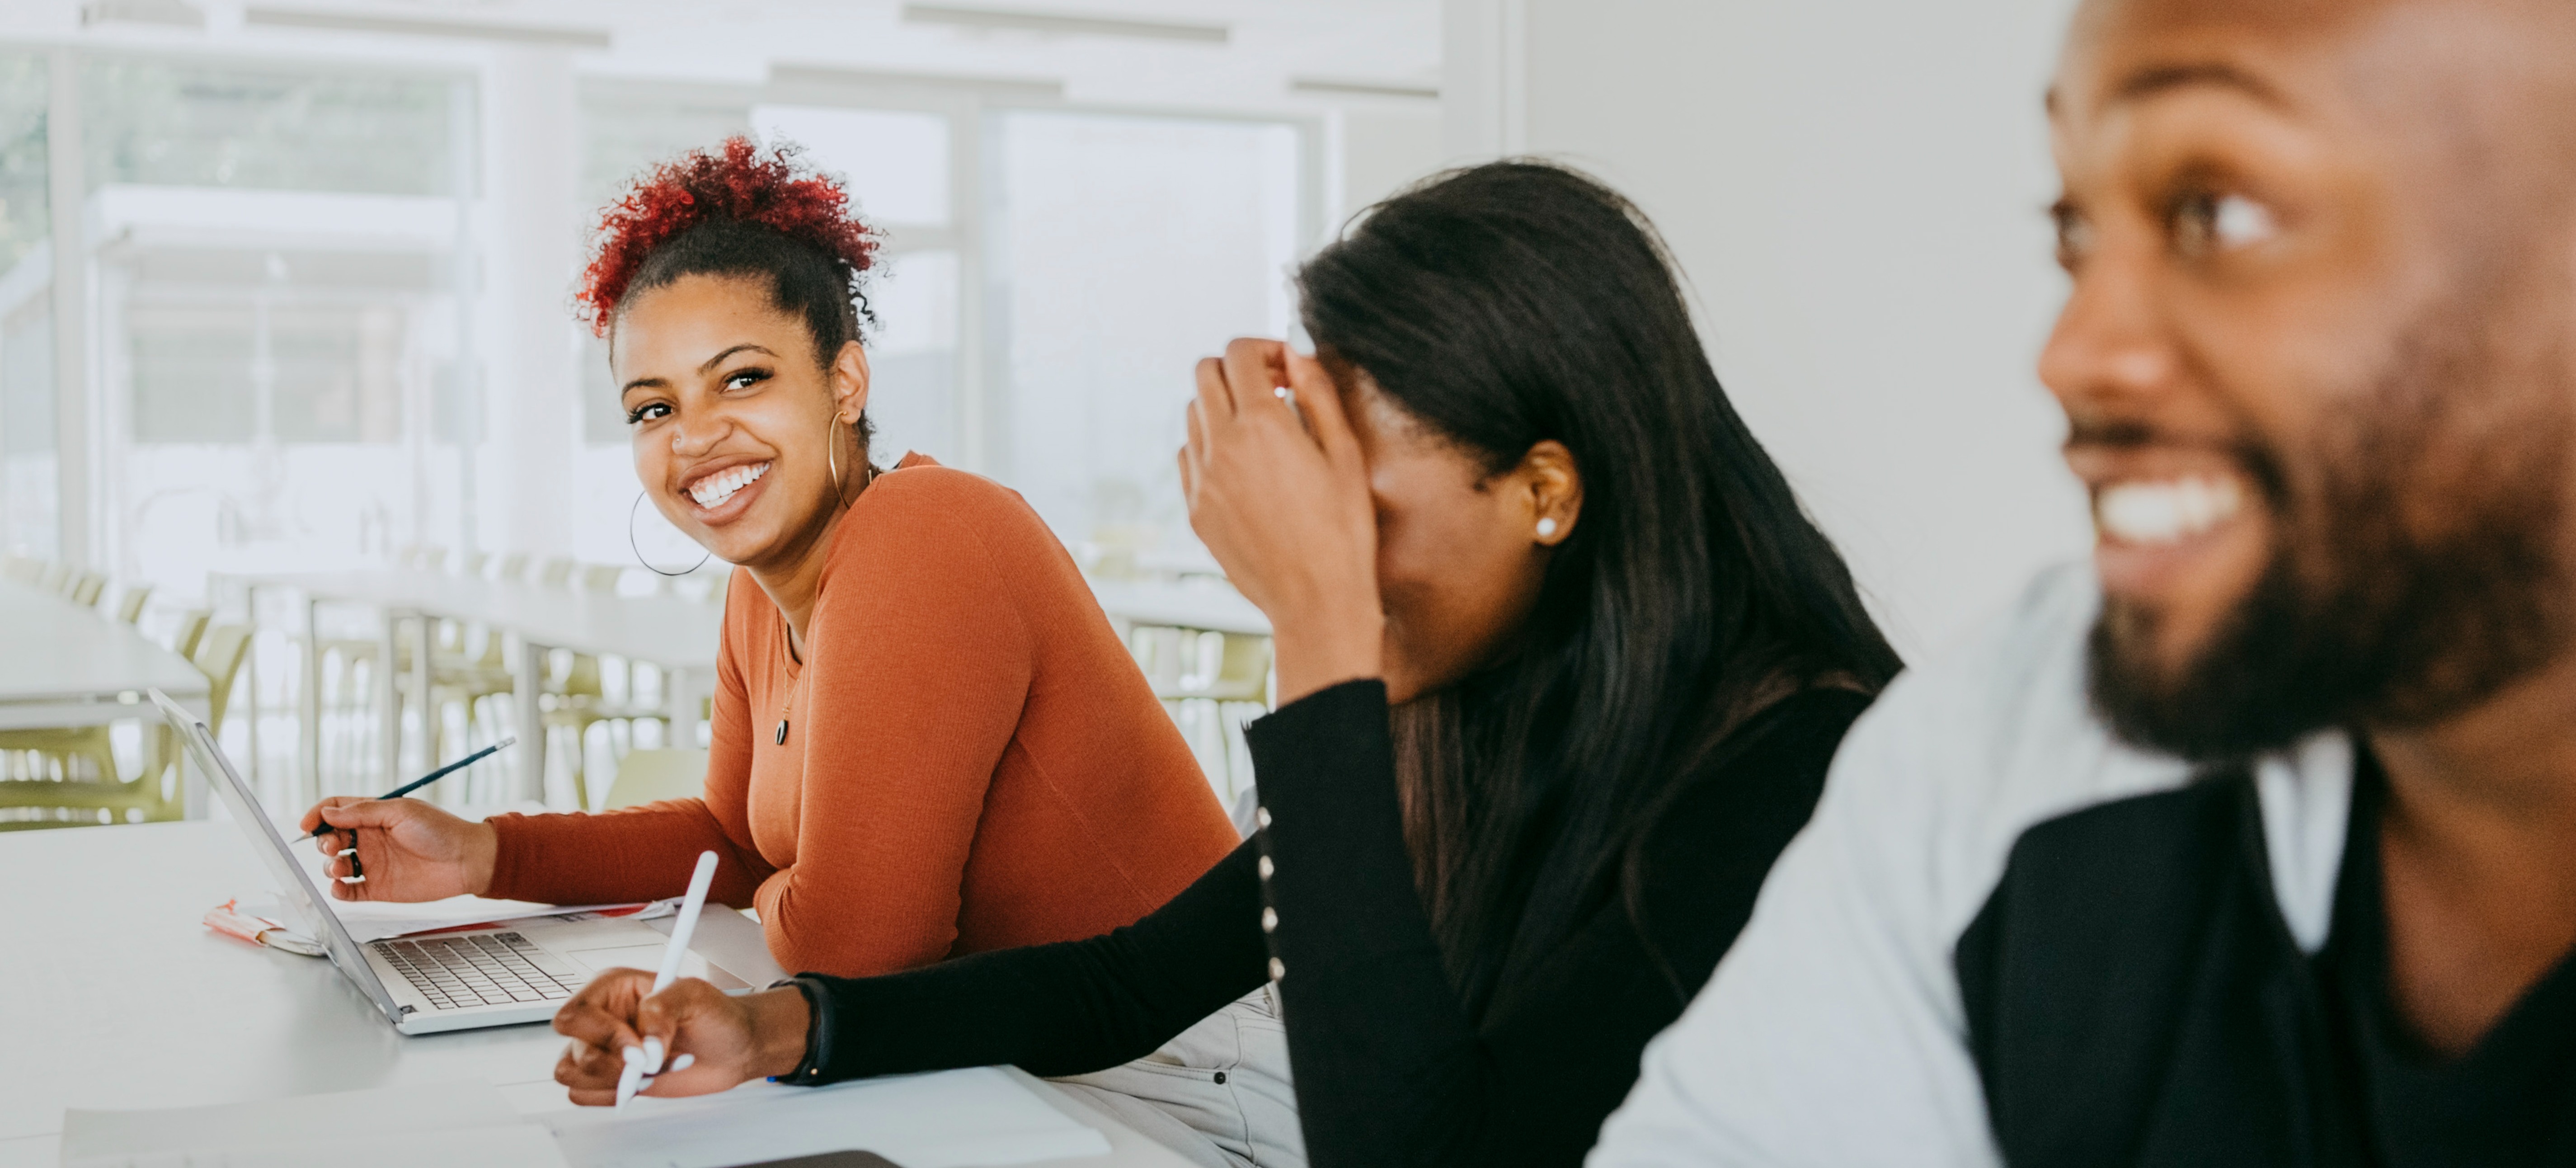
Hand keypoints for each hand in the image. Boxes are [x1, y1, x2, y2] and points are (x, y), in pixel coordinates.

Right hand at [298, 797, 496, 901]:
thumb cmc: (440, 829)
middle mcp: (369, 840)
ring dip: (329, 866)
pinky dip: (338, 891)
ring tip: (340, 867)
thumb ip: (363, 812)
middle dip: (324, 842)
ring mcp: (372, 864)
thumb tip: (328, 812)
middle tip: (332, 846)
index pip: (336, 810)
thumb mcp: (401, 811)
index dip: (317, 815)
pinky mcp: (378, 888)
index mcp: (374, 816)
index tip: (306, 824)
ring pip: (335, 866)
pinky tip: (340, 887)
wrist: (467, 859)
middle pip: (331, 838)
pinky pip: (349, 892)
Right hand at [553, 970, 811, 1104]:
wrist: (734, 1048)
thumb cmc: (716, 1015)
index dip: (602, 1035)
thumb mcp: (696, 996)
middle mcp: (602, 1018)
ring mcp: (604, 1050)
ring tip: (656, 1069)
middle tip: (651, 1063)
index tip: (639, 1049)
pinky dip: (615, 1095)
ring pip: (573, 1074)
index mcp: (612, 988)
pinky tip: (648, 1081)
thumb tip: (643, 1044)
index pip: (574, 1014)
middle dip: (613, 1064)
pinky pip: (584, 1095)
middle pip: (572, 1049)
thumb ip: (662, 1010)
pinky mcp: (609, 1078)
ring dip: (617, 1081)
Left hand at [1180, 338, 1383, 703]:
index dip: (1266, 347)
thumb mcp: (1346, 453)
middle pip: (1205, 373)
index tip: (1288, 367)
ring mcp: (1202, 481)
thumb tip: (1296, 355)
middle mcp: (1221, 447)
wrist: (1317, 602)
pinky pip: (1188, 457)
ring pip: (1193, 413)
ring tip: (1263, 429)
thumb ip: (1318, 394)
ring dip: (1223, 406)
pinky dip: (1210, 445)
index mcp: (1261, 425)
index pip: (1239, 353)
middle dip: (1238, 368)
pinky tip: (1245, 464)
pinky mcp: (1195, 511)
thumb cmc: (1344, 531)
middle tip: (1274, 389)